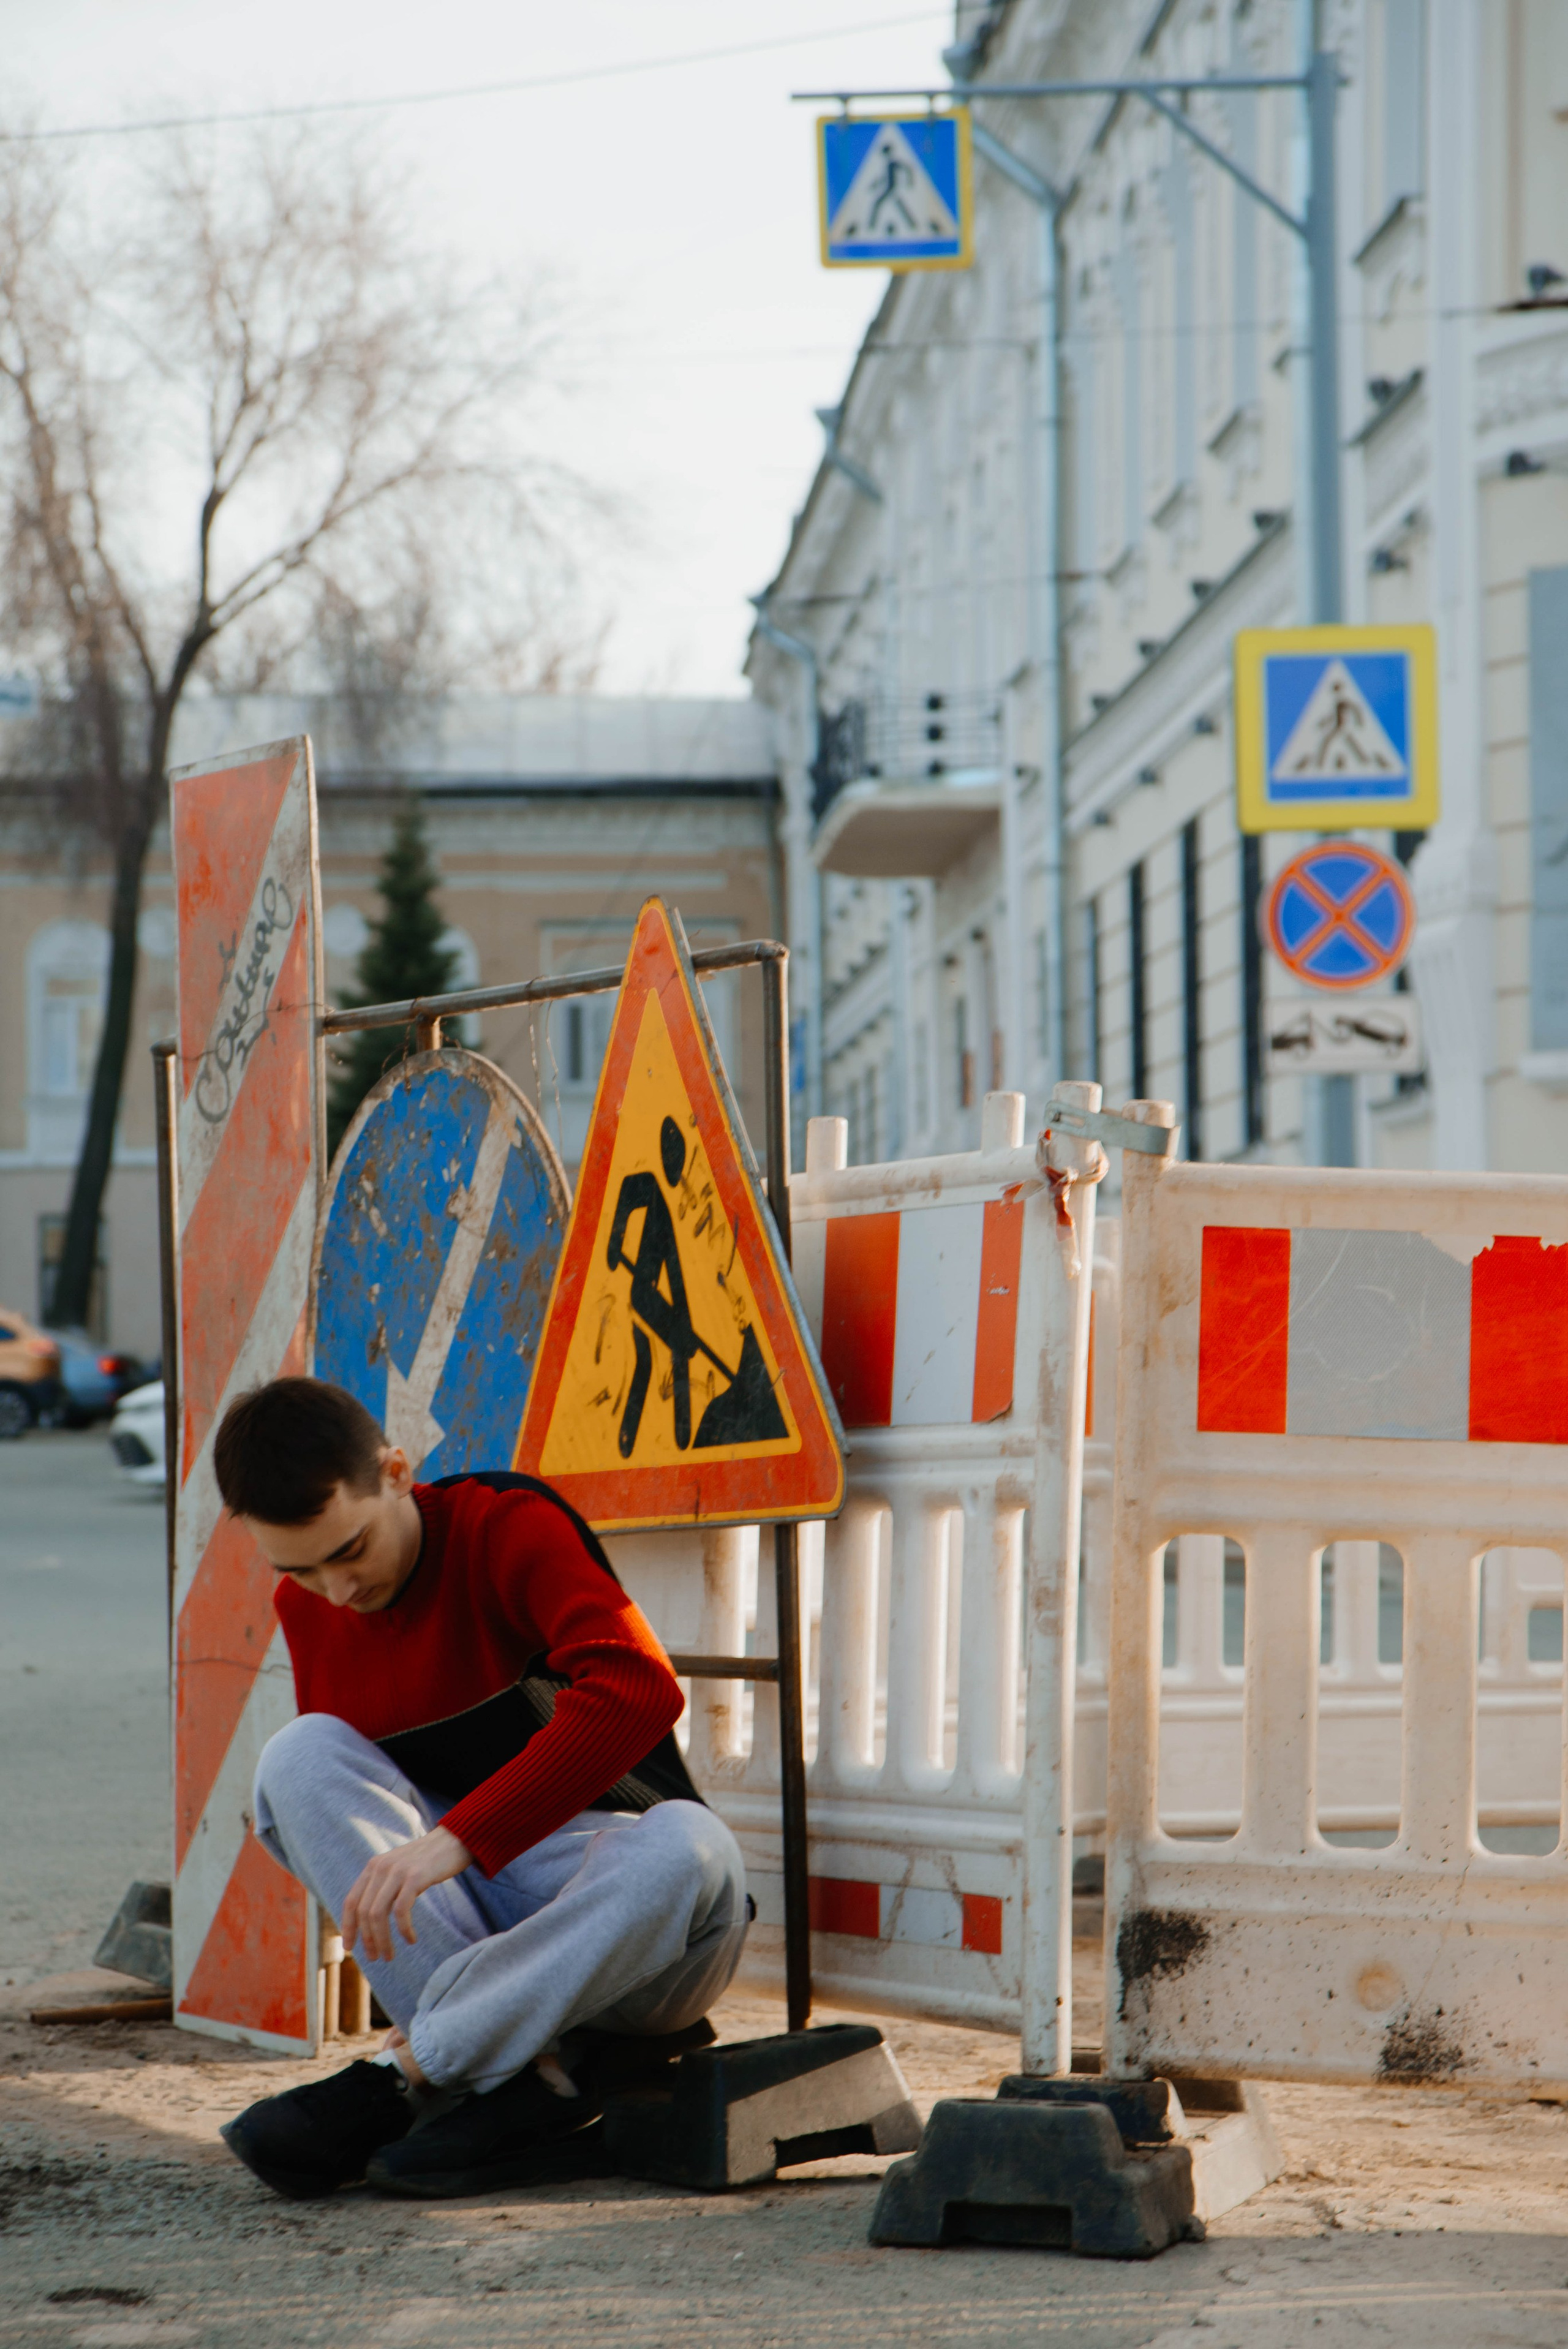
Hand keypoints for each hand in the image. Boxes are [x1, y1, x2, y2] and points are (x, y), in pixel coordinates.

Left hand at [340, 1826, 470, 1965]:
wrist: (455, 1840)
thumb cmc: (428, 1861)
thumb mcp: (399, 1870)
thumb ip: (384, 1886)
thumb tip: (371, 1919)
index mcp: (374, 1866)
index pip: (351, 1901)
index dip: (348, 1927)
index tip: (349, 1947)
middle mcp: (381, 1867)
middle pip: (364, 1912)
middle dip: (368, 1939)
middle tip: (377, 1957)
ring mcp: (397, 1871)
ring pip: (378, 1914)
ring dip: (383, 1940)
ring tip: (390, 1955)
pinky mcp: (415, 1876)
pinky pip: (401, 1910)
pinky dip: (403, 1929)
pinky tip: (411, 1939)